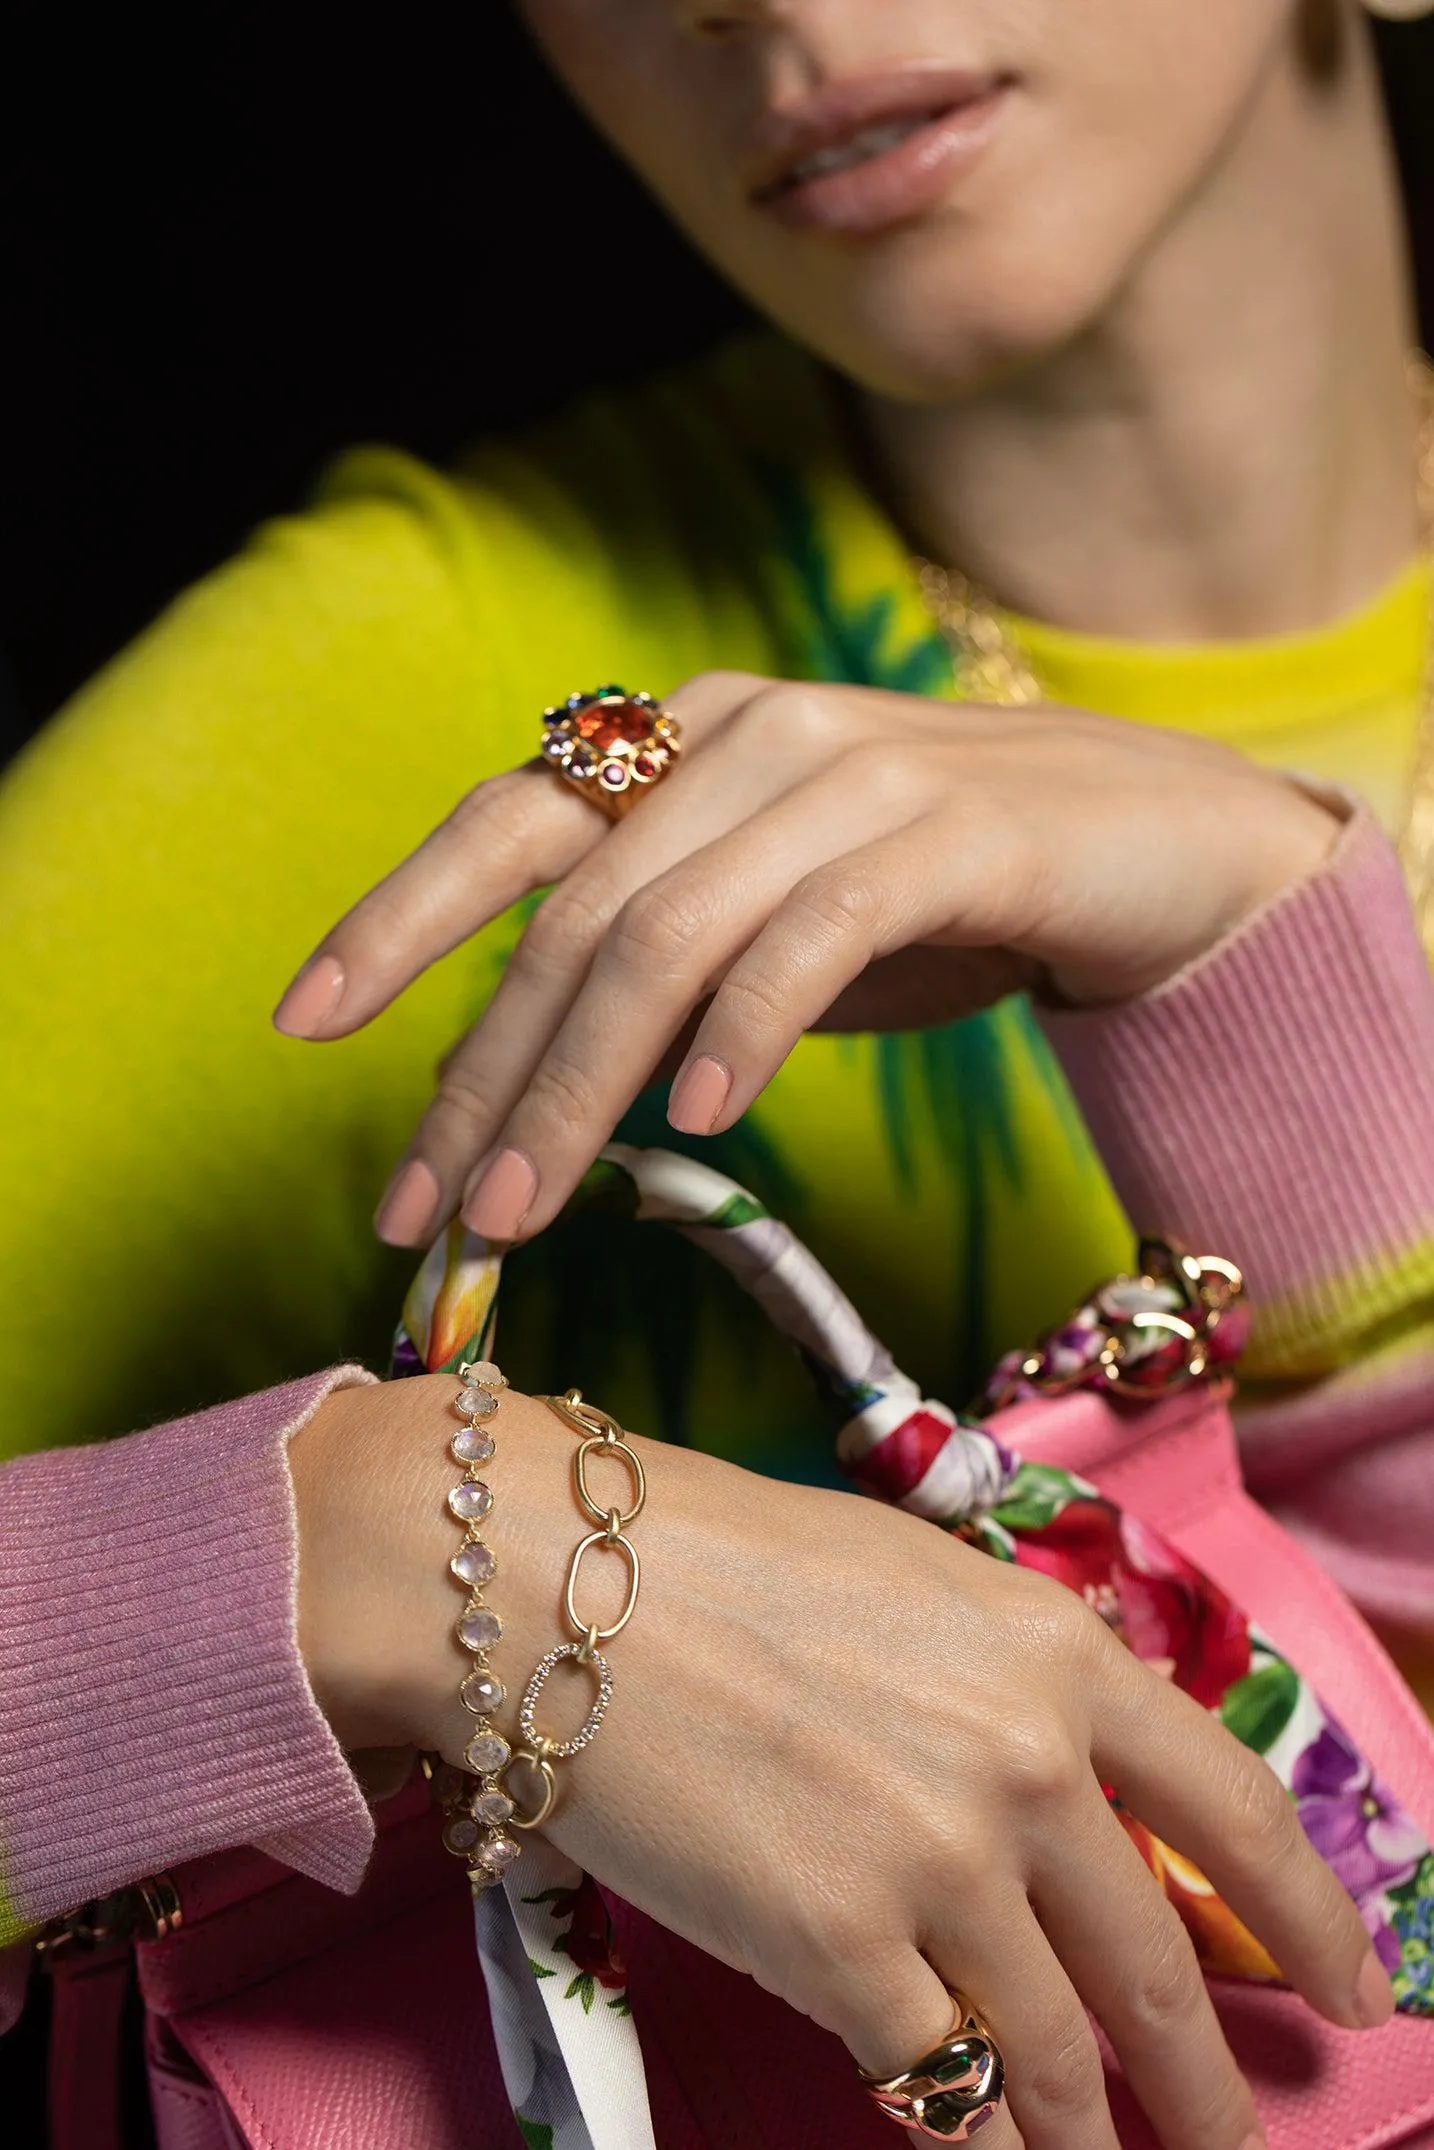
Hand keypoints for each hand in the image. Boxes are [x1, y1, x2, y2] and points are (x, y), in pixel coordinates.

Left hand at [274, 673, 1336, 1246]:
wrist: (1160, 847)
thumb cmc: (943, 899)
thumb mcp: (769, 931)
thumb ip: (654, 971)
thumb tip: (507, 1080)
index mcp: (686, 742)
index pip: (507, 824)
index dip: (395, 920)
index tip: (302, 1026)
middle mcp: (748, 734)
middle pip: (571, 913)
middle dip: (484, 1074)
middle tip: (428, 1214)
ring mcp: (852, 770)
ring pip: (667, 934)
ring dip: (579, 1087)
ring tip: (524, 1212)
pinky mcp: (955, 830)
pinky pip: (812, 934)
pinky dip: (741, 1030)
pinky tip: (697, 1121)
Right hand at [292, 1377, 1390, 2149]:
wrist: (559, 1587)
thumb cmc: (722, 1563)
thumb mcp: (915, 1584)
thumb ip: (1017, 1683)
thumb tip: (1083, 1787)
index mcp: (1057, 1655)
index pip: (1237, 1810)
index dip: (1313, 1918)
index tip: (1353, 1989)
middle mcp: (1027, 1766)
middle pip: (1158, 1969)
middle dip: (1209, 2084)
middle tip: (1236, 2145)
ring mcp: (940, 1867)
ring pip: (1056, 2056)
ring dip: (1090, 2135)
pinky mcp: (840, 1953)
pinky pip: (939, 2087)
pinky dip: (968, 2138)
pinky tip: (973, 2148)